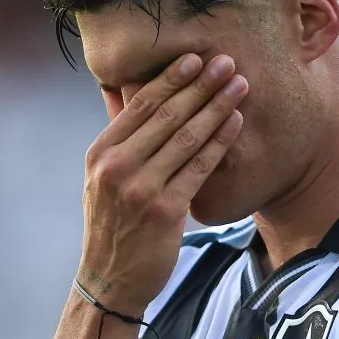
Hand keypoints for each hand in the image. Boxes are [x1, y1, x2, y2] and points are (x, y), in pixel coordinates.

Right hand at [77, 53, 247, 315]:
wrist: (110, 280)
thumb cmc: (113, 223)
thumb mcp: (103, 178)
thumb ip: (121, 140)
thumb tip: (132, 93)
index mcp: (100, 153)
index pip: (139, 106)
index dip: (170, 79)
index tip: (194, 58)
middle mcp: (116, 167)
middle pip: (166, 116)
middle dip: (200, 85)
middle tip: (226, 62)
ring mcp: (140, 189)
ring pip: (186, 138)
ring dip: (216, 107)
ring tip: (239, 84)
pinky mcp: (165, 211)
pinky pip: (199, 168)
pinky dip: (219, 142)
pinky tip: (236, 122)